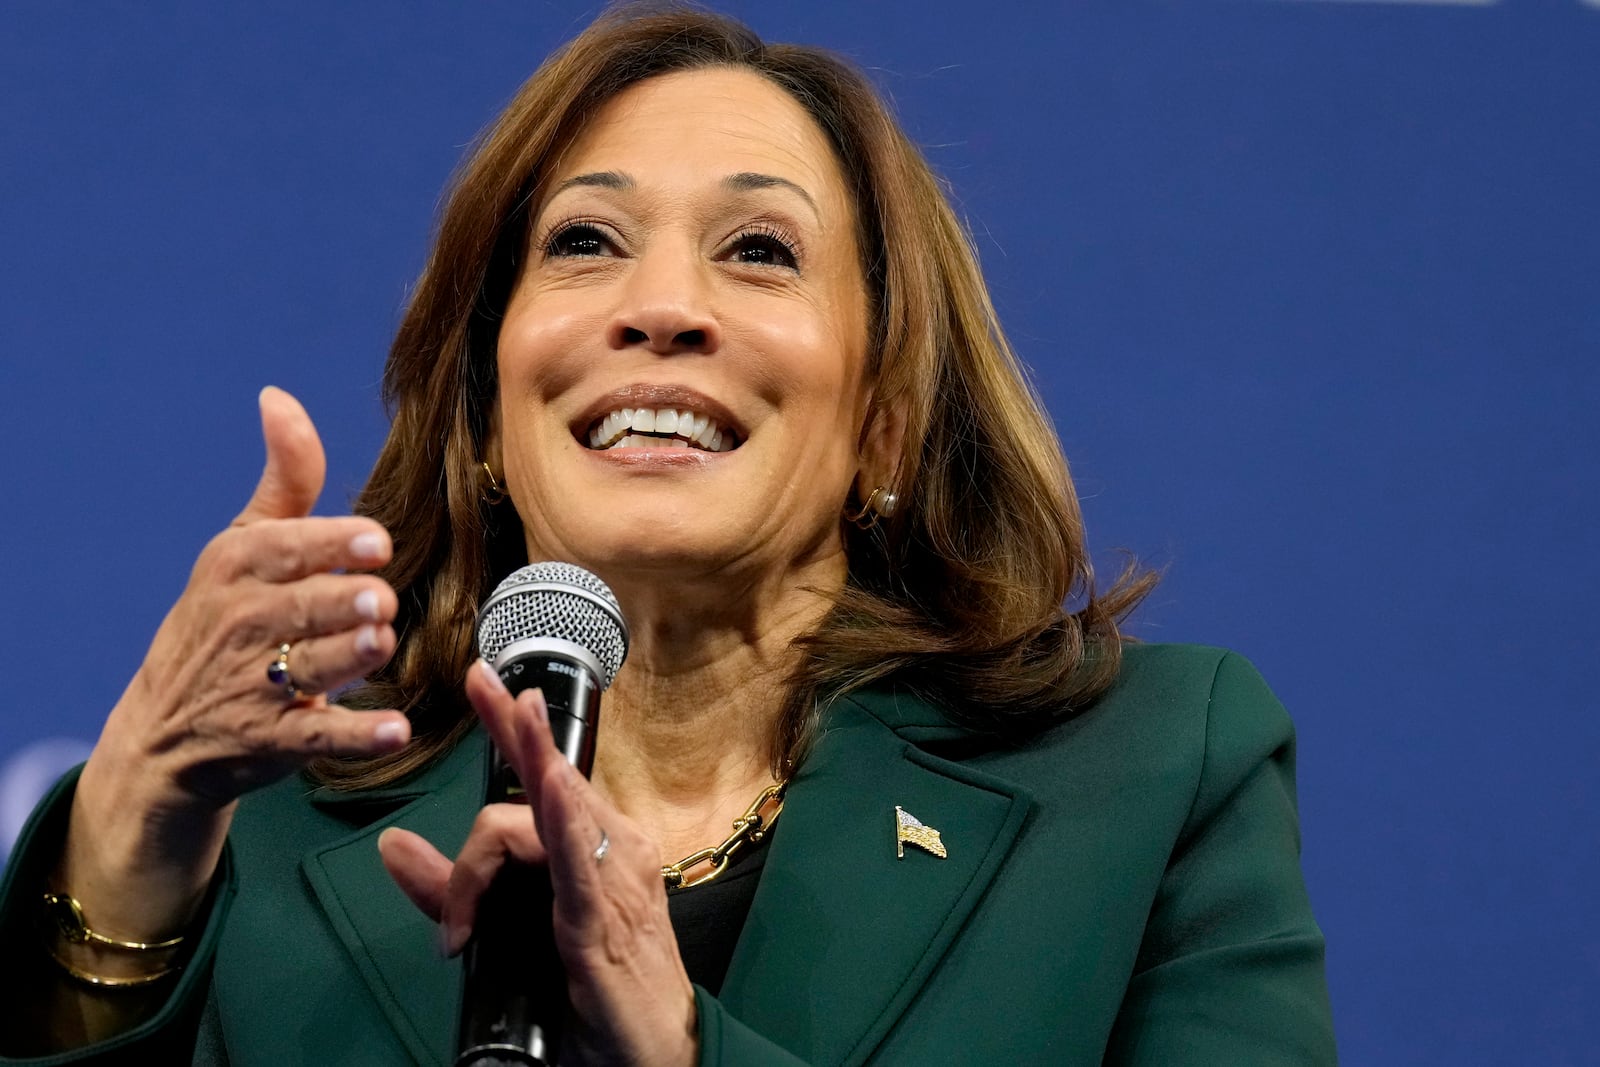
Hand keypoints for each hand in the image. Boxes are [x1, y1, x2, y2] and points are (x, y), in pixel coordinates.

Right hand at [60, 387, 412, 953]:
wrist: (167, 729)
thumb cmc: (226, 616)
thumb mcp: (243, 544)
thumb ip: (285, 479)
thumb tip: (279, 398)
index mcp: (238, 566)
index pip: (289, 548)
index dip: (336, 546)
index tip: (376, 544)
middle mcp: (241, 623)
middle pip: (305, 608)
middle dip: (346, 604)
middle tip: (378, 602)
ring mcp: (253, 686)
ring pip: (313, 666)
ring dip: (352, 657)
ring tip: (378, 644)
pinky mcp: (272, 741)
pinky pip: (320, 737)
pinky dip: (359, 735)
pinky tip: (395, 729)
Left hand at [379, 662, 697, 1066]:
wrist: (655, 1056)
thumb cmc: (595, 996)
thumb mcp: (508, 933)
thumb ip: (450, 890)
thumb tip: (392, 844)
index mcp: (598, 848)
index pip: (552, 776)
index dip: (516, 727)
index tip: (484, 681)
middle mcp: (616, 849)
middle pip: (551, 780)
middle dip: (514, 725)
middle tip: (480, 680)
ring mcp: (615, 880)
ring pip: (550, 814)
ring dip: (524, 764)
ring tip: (510, 710)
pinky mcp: (604, 919)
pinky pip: (579, 859)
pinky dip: (560, 818)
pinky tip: (547, 788)